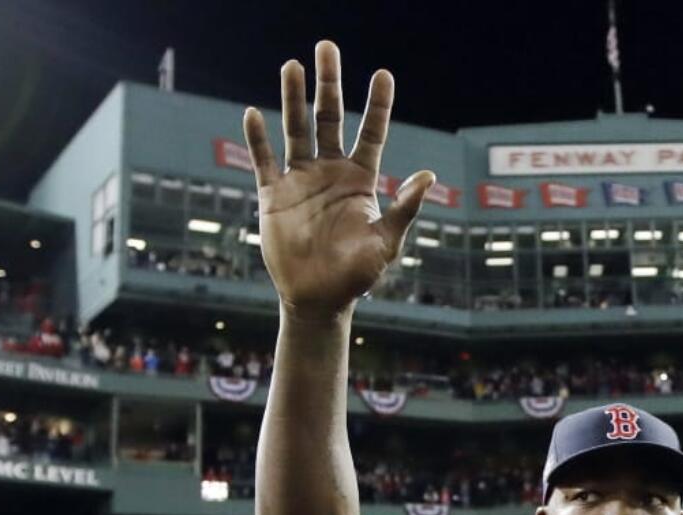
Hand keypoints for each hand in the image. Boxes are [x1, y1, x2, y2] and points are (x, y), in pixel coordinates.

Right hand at [242, 41, 434, 316]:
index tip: (383, 74)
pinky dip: (257, 138)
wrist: (319, 299)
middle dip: (329, 83)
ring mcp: (300, 180)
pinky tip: (253, 113)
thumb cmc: (357, 275)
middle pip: (330, 117)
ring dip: (293, 98)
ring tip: (292, 65)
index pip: (372, 132)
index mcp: (361, 180)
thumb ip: (405, 208)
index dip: (378, 104)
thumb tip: (429, 176)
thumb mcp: (387, 241)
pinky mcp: (273, 195)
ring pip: (296, 129)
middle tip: (327, 47)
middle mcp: (331, 172)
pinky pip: (263, 160)